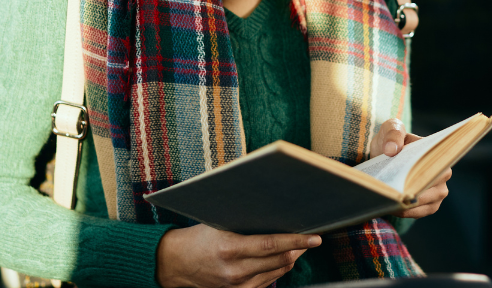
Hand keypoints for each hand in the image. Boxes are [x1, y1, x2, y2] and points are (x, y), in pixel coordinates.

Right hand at [156, 224, 319, 287]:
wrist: (176, 264)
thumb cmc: (198, 237)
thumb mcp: (218, 222)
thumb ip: (244, 219)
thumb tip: (276, 211)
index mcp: (229, 248)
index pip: (271, 245)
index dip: (296, 240)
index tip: (314, 237)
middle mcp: (235, 270)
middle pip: (279, 259)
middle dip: (299, 248)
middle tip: (311, 237)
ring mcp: (237, 285)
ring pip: (278, 271)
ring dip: (291, 257)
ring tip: (298, 245)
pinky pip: (268, 281)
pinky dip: (279, 268)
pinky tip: (282, 257)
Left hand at [369, 118, 451, 218]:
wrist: (385, 154)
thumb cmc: (392, 139)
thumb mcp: (390, 129)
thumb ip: (392, 134)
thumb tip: (392, 150)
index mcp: (439, 153)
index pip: (435, 166)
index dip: (419, 173)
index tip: (402, 177)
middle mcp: (444, 174)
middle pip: (428, 188)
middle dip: (408, 191)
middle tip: (388, 192)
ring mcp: (439, 192)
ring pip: (422, 203)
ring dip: (404, 203)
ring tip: (386, 199)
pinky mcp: (430, 206)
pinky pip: (418, 213)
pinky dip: (403, 211)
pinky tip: (390, 207)